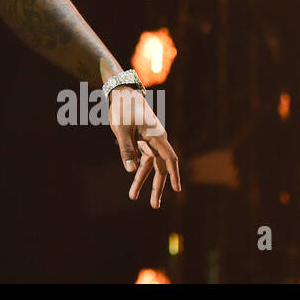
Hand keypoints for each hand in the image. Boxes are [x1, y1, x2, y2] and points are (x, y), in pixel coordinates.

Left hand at [109, 86, 180, 208]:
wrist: (121, 93)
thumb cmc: (123, 109)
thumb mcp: (122, 130)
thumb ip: (126, 150)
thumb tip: (131, 170)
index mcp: (157, 136)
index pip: (169, 158)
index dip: (174, 174)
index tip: (177, 190)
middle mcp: (157, 140)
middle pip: (160, 166)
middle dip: (157, 186)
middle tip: (154, 206)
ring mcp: (150, 141)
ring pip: (149, 164)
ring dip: (142, 180)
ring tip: (132, 196)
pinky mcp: (142, 140)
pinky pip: (142, 158)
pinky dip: (137, 169)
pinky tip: (132, 180)